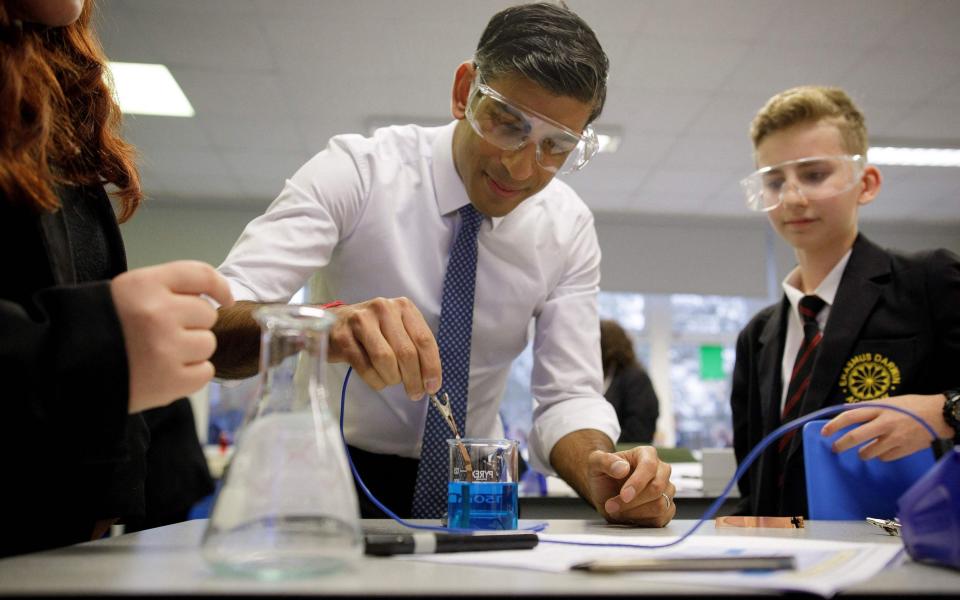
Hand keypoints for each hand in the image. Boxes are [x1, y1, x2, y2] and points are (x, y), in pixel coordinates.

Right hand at [111, 261, 233, 413]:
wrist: (64, 369)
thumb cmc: (101, 328)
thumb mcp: (126, 292)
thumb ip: (167, 289)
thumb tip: (214, 299)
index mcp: (145, 284)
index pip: (200, 274)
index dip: (218, 287)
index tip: (224, 299)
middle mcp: (158, 313)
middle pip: (207, 314)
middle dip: (192, 324)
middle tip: (163, 334)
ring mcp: (166, 348)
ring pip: (208, 344)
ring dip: (191, 351)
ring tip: (160, 354)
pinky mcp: (170, 381)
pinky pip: (205, 372)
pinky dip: (191, 375)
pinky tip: (166, 372)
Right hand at [325, 297, 440, 399]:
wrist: (335, 323)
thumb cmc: (374, 330)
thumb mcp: (399, 330)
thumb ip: (416, 348)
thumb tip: (430, 380)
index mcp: (404, 307)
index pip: (424, 340)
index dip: (431, 367)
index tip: (433, 387)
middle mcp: (384, 309)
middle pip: (406, 352)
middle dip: (413, 379)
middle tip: (415, 393)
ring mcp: (361, 321)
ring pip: (385, 359)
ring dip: (392, 378)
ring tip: (392, 381)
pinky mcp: (343, 336)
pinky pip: (365, 367)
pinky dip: (375, 380)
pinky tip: (378, 380)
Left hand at [587, 446, 674, 526]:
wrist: (606, 492)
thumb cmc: (603, 475)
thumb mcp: (595, 463)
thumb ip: (605, 461)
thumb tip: (622, 468)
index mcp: (647, 454)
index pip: (649, 466)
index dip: (638, 482)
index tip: (624, 495)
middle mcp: (661, 470)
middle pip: (657, 488)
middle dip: (633, 501)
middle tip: (611, 506)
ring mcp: (667, 490)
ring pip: (660, 505)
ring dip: (634, 512)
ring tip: (616, 510)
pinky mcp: (667, 508)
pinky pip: (662, 519)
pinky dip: (642, 521)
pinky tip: (628, 516)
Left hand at [821, 394, 952, 460]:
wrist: (939, 415)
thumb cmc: (912, 406)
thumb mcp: (889, 402)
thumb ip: (870, 408)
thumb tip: (849, 411)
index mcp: (879, 409)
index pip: (850, 416)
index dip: (834, 425)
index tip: (825, 432)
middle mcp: (885, 424)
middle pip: (855, 437)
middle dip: (841, 445)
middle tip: (835, 448)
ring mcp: (894, 439)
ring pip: (868, 452)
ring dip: (862, 453)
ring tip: (864, 451)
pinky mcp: (903, 450)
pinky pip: (884, 458)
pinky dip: (881, 456)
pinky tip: (885, 450)